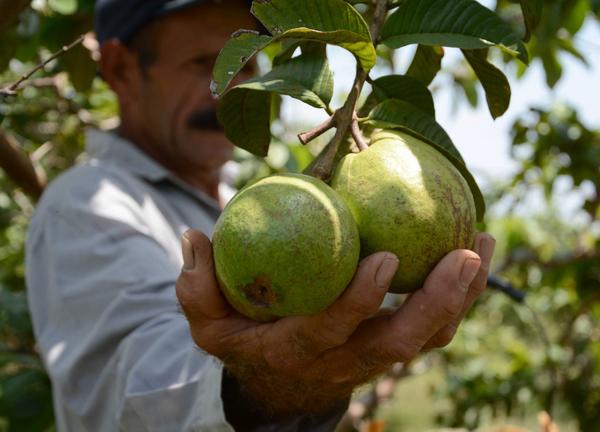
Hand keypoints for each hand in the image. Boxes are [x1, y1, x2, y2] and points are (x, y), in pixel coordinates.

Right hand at [176, 230, 494, 415]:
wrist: (280, 381)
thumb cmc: (245, 341)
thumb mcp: (209, 323)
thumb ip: (197, 288)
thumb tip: (194, 239)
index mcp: (300, 349)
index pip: (331, 331)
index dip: (358, 302)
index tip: (383, 259)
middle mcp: (346, 359)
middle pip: (399, 342)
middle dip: (436, 303)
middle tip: (464, 254)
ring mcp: (376, 355)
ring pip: (428, 338)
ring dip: (461, 297)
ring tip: (482, 246)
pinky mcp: (394, 345)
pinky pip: (436, 327)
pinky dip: (461, 295)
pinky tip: (476, 254)